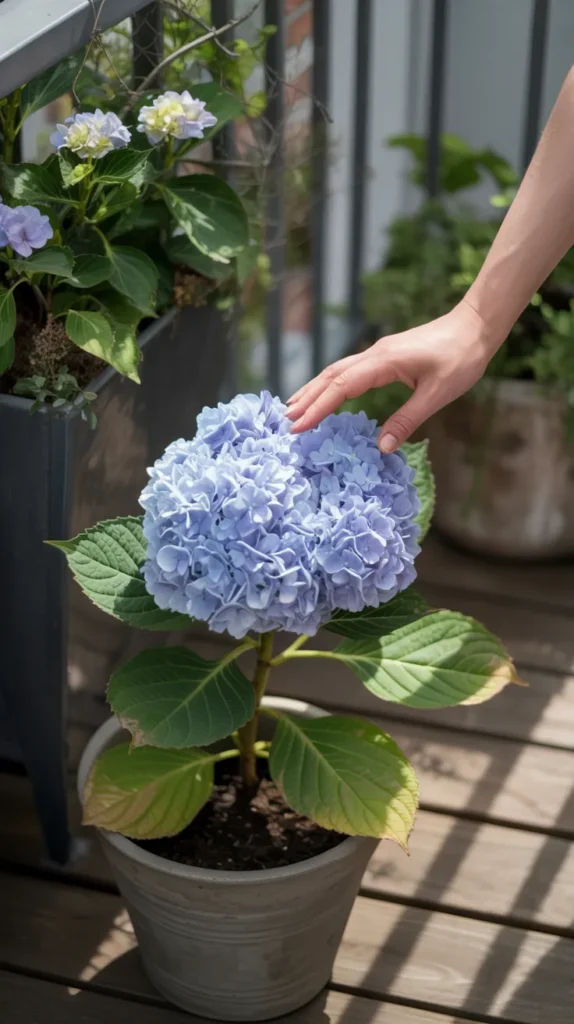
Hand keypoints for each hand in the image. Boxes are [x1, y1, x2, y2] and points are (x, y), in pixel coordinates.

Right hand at [286, 300, 495, 450]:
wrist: (475, 326)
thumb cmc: (461, 358)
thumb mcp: (438, 393)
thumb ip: (408, 419)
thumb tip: (382, 447)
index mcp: (384, 362)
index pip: (341, 386)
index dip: (318, 407)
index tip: (298, 426)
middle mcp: (375, 354)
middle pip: (331, 376)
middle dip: (307, 398)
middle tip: (285, 421)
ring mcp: (379, 353)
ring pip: (337, 371)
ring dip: (315, 389)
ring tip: (295, 407)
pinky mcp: (386, 356)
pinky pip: (350, 370)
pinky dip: (332, 384)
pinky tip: (327, 394)